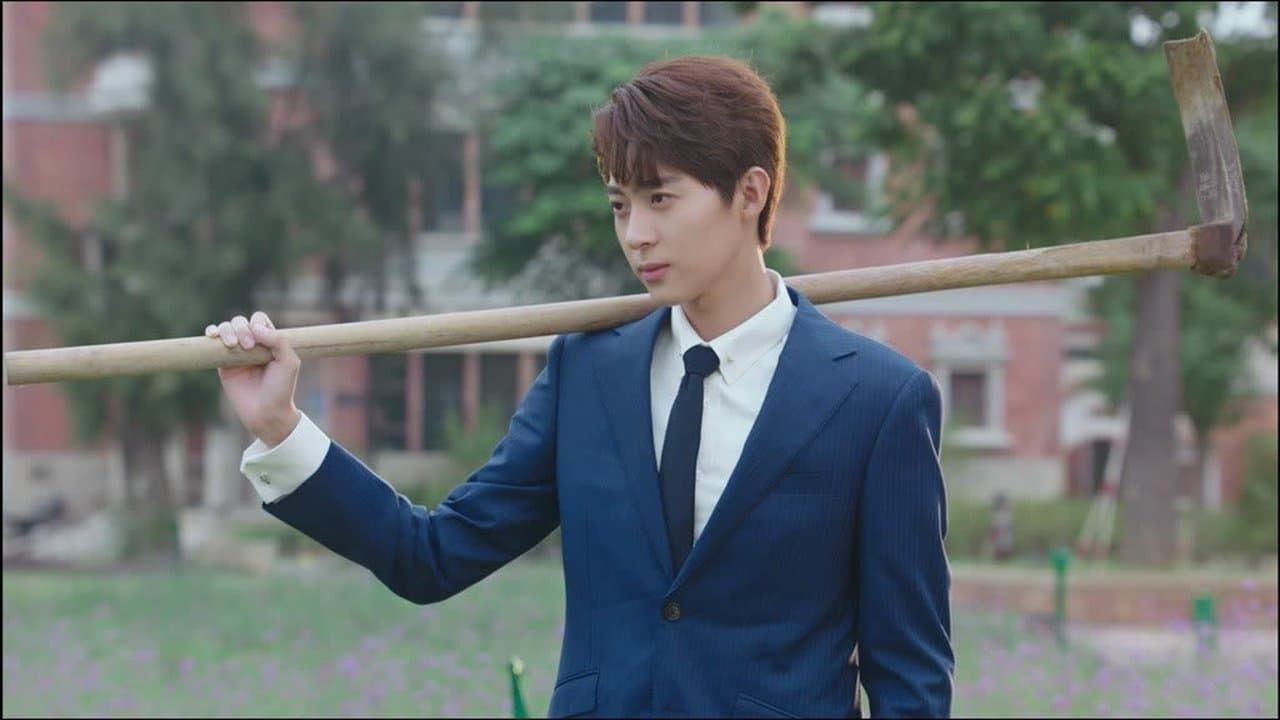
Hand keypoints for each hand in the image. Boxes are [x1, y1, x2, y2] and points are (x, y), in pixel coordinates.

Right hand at [206, 311, 301, 446]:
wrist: (266, 412)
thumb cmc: (281, 388)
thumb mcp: (288, 362)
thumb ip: (277, 341)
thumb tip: (254, 326)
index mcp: (270, 341)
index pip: (259, 320)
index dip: (256, 324)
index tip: (258, 342)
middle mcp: (252, 344)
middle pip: (240, 322)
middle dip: (241, 328)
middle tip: (246, 346)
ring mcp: (236, 353)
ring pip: (226, 328)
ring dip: (226, 330)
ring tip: (232, 345)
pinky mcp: (222, 364)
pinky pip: (213, 343)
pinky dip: (211, 333)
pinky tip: (211, 335)